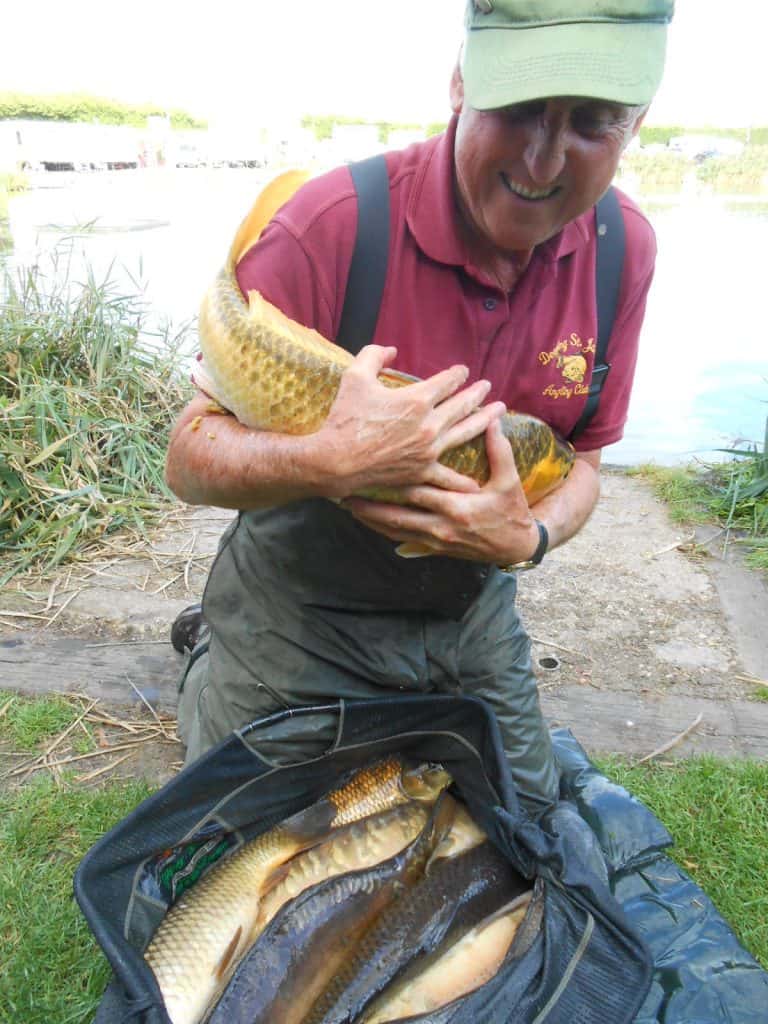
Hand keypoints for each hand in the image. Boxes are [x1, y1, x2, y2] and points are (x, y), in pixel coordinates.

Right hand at [313, 345, 506, 498]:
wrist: (335, 461)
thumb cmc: (344, 418)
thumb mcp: (355, 376)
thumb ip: (375, 355)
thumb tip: (392, 350)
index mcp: (417, 399)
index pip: (447, 381)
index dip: (457, 374)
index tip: (463, 372)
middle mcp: (429, 424)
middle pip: (461, 405)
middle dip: (476, 393)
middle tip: (487, 387)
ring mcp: (429, 450)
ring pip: (464, 433)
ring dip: (484, 420)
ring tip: (498, 411)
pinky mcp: (421, 471)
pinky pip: (447, 475)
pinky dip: (462, 478)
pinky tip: (477, 480)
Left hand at [342, 417, 540, 563]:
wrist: (516, 547)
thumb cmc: (512, 512)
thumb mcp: (510, 480)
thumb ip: (499, 450)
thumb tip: (493, 418)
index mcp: (457, 507)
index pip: (418, 491)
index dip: (393, 481)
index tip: (371, 470)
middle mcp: (442, 527)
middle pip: (398, 515)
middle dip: (371, 507)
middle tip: (346, 495)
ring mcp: (436, 541)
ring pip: (397, 532)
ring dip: (372, 521)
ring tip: (350, 509)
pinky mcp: (435, 549)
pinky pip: (404, 541)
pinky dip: (386, 532)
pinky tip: (370, 524)